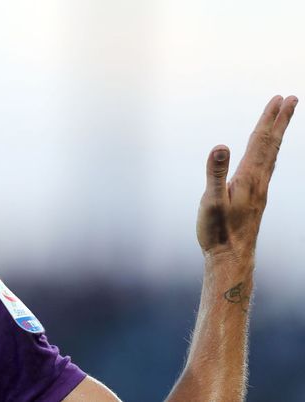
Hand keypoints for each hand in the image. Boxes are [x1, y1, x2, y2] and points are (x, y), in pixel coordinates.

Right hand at [197, 95, 297, 258]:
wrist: (231, 259)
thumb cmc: (218, 232)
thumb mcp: (211, 202)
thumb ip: (216, 173)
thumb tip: (221, 146)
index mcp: (249, 178)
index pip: (260, 142)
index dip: (269, 119)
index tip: (280, 99)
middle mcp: (259, 181)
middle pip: (271, 144)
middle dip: (280, 120)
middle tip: (291, 99)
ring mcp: (259, 190)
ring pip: (271, 155)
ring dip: (276, 135)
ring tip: (281, 121)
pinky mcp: (255, 199)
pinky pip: (266, 167)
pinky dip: (269, 152)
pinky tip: (266, 155)